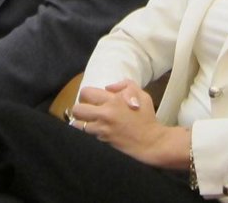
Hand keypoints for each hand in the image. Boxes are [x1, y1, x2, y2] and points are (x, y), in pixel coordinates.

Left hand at [71, 80, 188, 168]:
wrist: (150, 142)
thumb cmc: (147, 118)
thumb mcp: (142, 95)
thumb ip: (126, 85)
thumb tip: (108, 87)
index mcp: (114, 100)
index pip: (87, 93)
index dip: (86, 95)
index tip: (91, 100)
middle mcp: (105, 114)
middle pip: (77, 109)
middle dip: (79, 109)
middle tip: (86, 111)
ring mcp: (102, 129)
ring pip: (77, 124)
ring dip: (81, 122)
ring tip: (88, 122)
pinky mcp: (101, 141)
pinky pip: (85, 135)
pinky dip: (86, 132)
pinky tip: (92, 131)